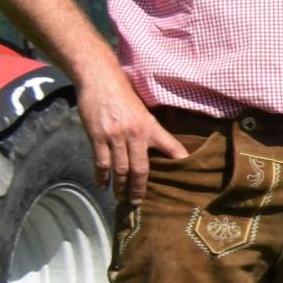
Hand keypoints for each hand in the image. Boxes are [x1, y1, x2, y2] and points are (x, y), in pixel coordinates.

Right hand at [75, 65, 189, 196]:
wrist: (100, 79)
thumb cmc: (123, 94)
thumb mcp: (143, 110)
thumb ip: (150, 129)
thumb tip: (158, 144)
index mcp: (150, 127)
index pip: (171, 147)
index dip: (179, 160)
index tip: (185, 175)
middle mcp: (135, 134)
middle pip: (140, 169)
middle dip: (139, 188)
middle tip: (138, 202)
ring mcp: (115, 137)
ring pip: (120, 169)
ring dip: (120, 186)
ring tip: (121, 198)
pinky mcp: (97, 137)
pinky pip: (101, 162)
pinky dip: (102, 176)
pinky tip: (103, 185)